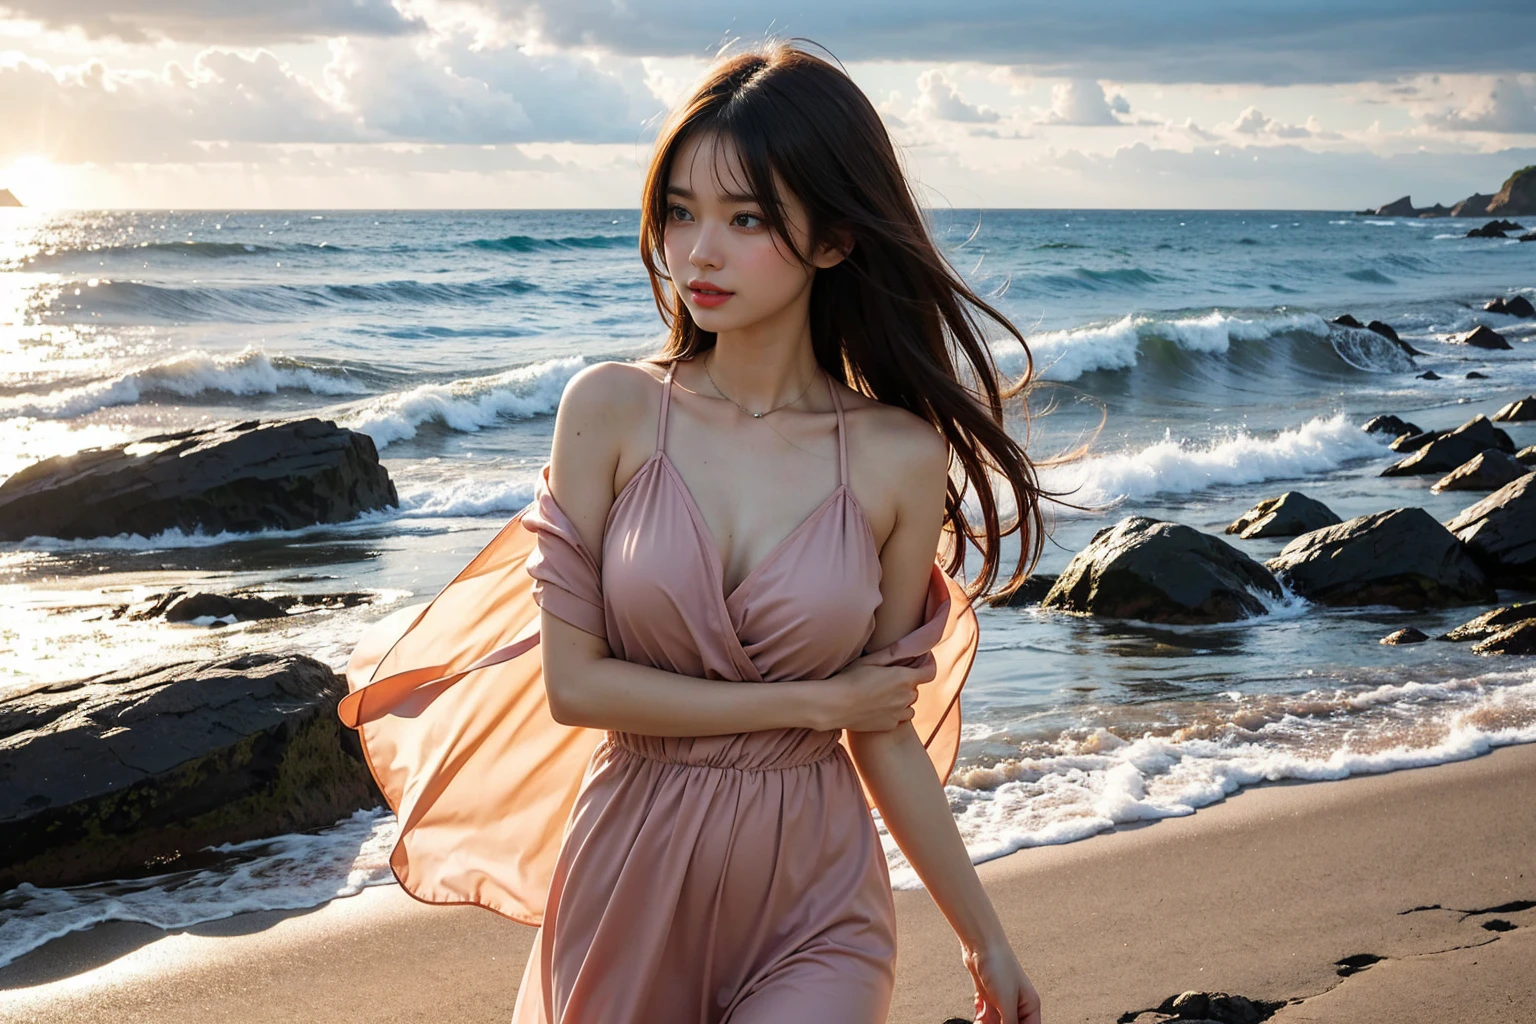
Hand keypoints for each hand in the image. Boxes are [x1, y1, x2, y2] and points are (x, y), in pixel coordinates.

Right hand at [818, 652, 935, 732]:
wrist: (835, 706)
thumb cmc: (850, 678)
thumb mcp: (870, 660)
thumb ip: (893, 653)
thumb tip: (910, 645)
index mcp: (904, 678)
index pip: (930, 672)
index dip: (929, 665)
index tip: (923, 660)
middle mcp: (906, 697)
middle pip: (915, 689)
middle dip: (907, 683)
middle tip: (889, 678)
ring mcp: (899, 714)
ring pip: (909, 706)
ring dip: (901, 700)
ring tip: (883, 695)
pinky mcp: (889, 726)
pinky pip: (898, 718)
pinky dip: (893, 713)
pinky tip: (876, 708)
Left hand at [962, 939, 1040, 1023]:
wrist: (980, 946)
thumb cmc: (999, 966)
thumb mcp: (1006, 1002)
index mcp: (1030, 1006)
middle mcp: (1018, 1005)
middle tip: (988, 1023)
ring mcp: (1002, 1001)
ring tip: (981, 1020)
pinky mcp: (989, 997)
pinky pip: (985, 1017)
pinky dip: (981, 1018)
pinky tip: (978, 1011)